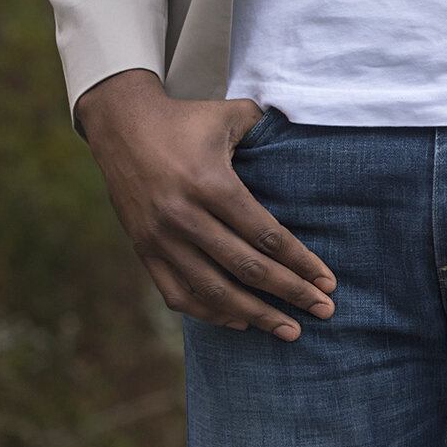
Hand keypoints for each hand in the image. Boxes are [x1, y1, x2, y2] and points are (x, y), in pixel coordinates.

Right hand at [76, 69, 335, 339]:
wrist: (118, 123)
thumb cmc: (185, 119)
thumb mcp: (230, 116)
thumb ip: (270, 131)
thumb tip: (312, 140)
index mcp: (211, 184)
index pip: (266, 236)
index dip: (301, 263)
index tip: (329, 283)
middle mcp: (184, 216)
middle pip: (247, 268)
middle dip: (290, 294)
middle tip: (325, 312)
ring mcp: (159, 237)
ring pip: (213, 290)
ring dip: (255, 315)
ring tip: (290, 331)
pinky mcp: (143, 249)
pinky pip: (177, 293)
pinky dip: (209, 313)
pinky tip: (240, 321)